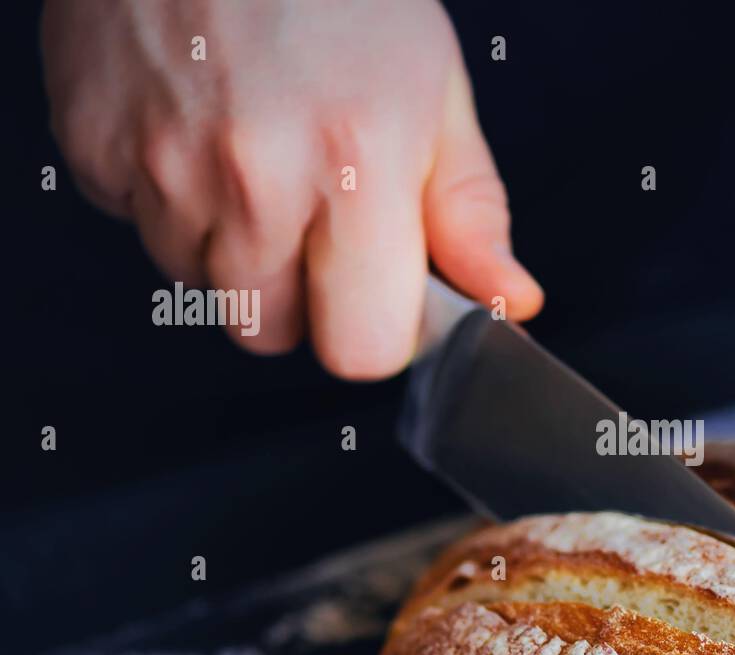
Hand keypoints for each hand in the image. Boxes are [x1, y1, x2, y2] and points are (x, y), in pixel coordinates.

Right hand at [41, 0, 542, 377]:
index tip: (378, 289)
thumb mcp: (437, 92)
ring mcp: (162, 164)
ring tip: (254, 154)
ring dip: (233, 247)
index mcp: (356, 168)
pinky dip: (169, 199)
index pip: (362, 351)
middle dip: (301, 295)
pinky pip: (137, 228)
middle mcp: (253, 177)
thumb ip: (471, 214)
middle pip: (272, 333)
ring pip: (201, 286)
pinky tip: (197, 130)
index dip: (374, 327)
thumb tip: (510, 300)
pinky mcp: (94, 147)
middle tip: (315, 213)